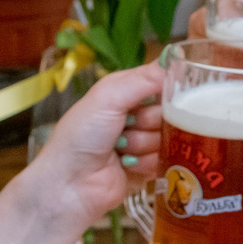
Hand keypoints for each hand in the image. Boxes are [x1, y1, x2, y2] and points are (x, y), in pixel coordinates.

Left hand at [11, 60, 163, 231]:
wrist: (69, 185)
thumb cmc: (81, 136)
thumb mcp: (107, 98)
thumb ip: (142, 79)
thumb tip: (173, 58)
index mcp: (124, 92)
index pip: (160, 82)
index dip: (166, 89)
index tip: (165, 97)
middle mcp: (135, 114)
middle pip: (168, 111)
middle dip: (150, 121)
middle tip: (128, 126)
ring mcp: (142, 142)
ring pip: (167, 136)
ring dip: (145, 143)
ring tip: (121, 150)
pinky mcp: (147, 168)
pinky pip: (165, 159)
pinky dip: (147, 163)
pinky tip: (127, 165)